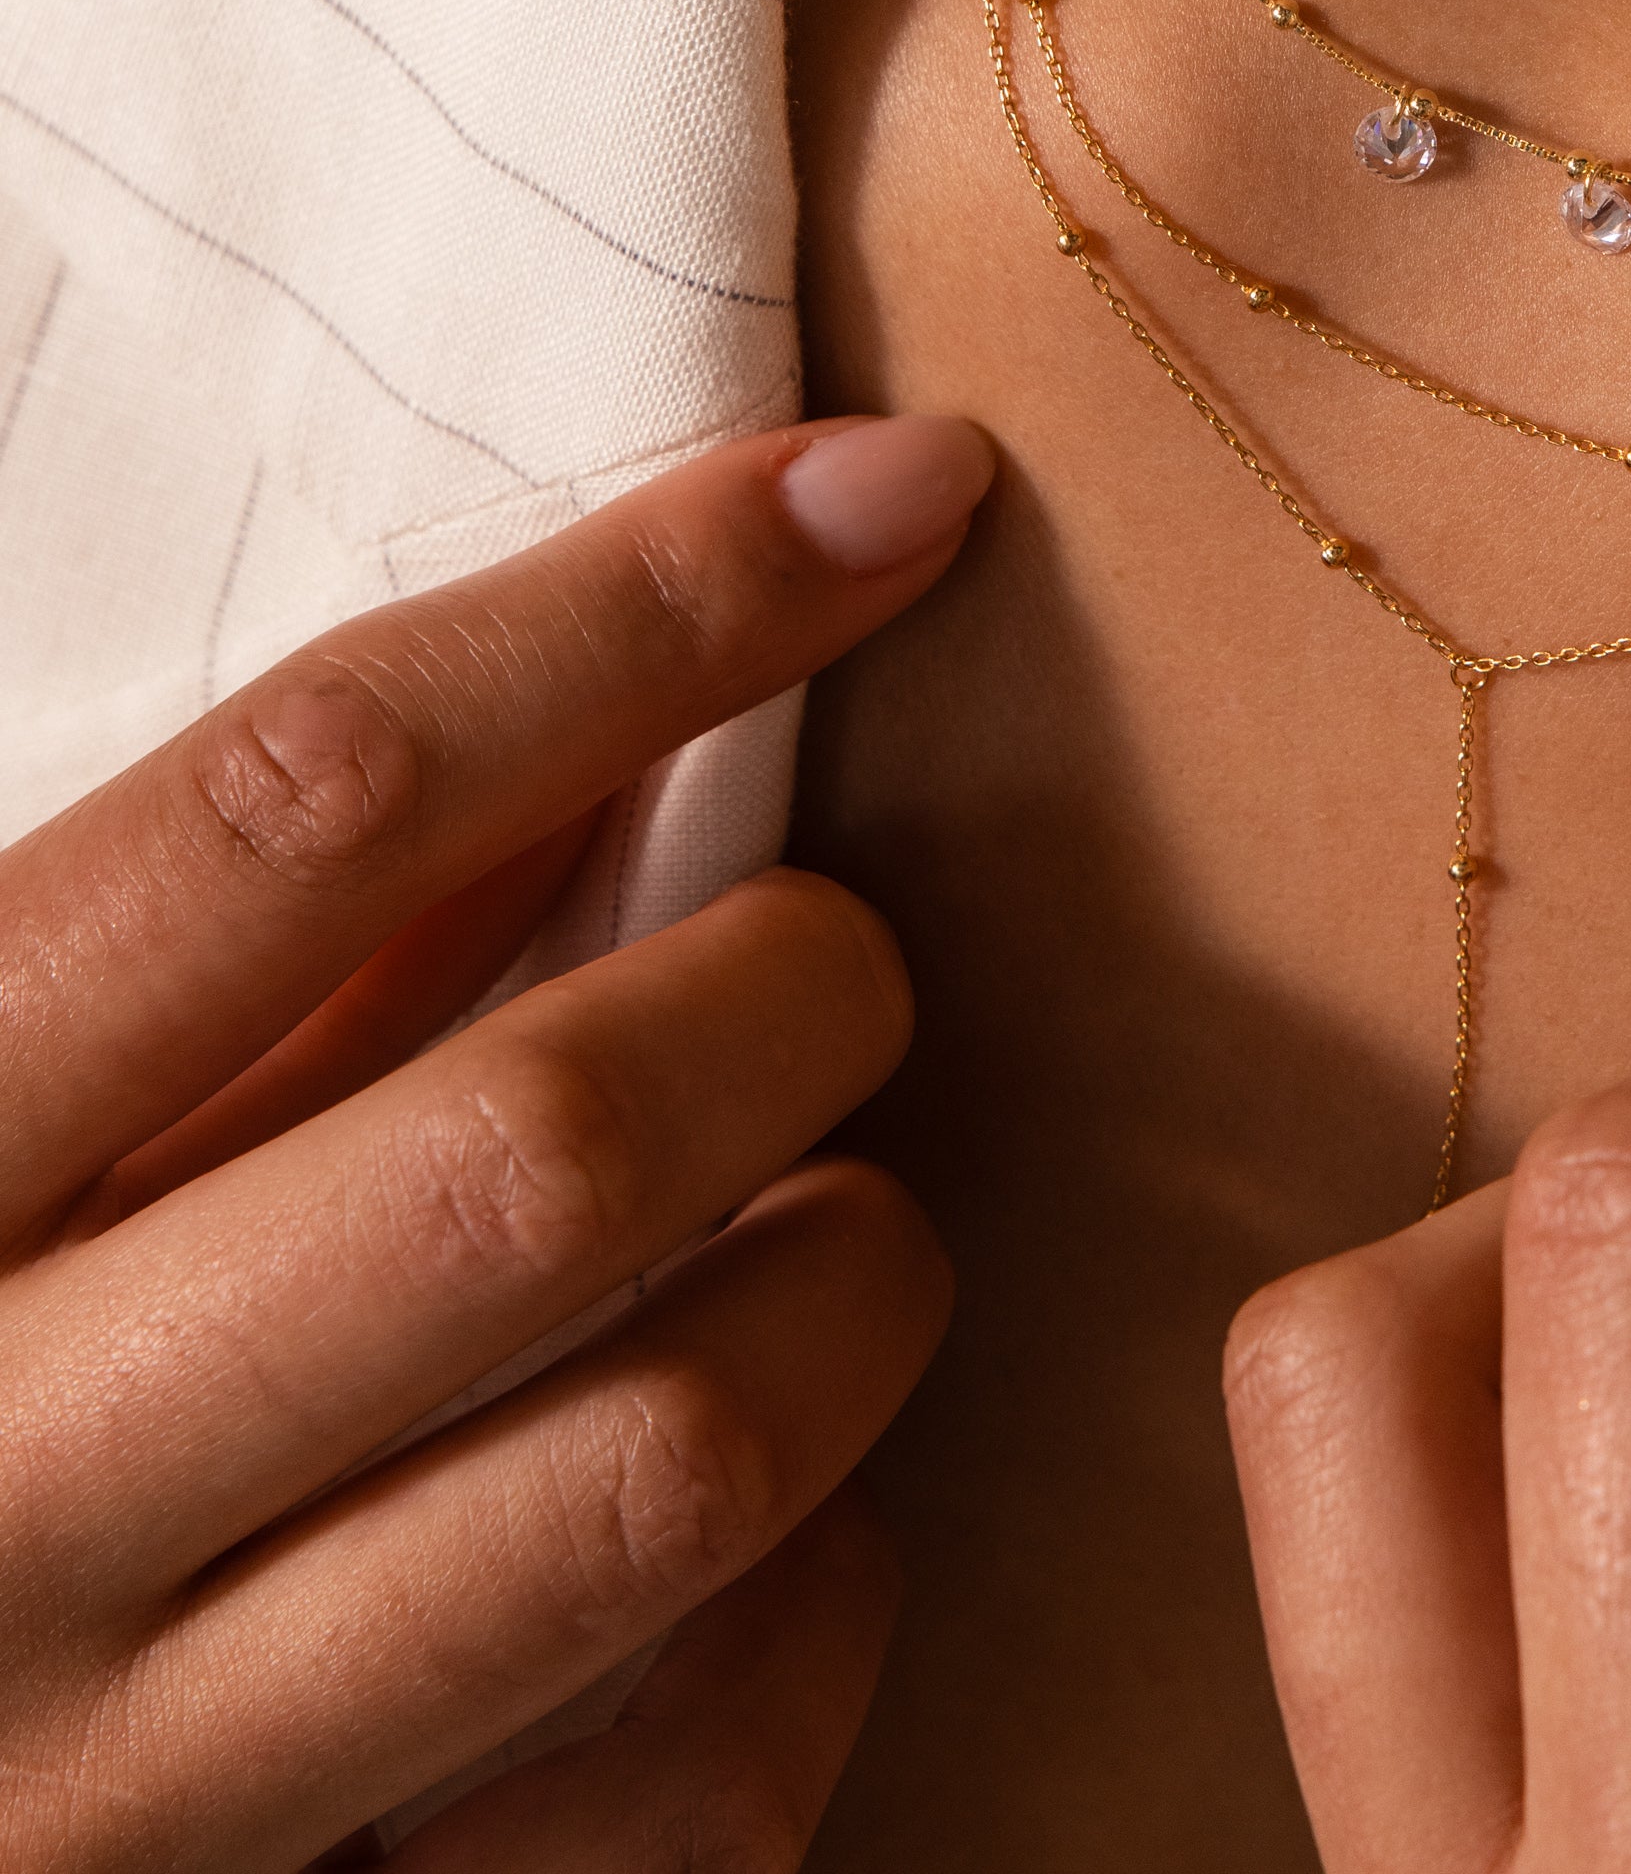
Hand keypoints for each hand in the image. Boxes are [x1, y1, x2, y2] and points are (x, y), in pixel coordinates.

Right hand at [0, 414, 988, 1872]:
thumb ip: (254, 940)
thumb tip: (638, 691)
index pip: (303, 807)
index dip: (639, 615)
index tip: (887, 498)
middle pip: (541, 1146)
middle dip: (797, 998)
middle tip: (832, 977)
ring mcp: (130, 1789)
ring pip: (677, 1457)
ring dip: (852, 1284)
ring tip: (827, 1230)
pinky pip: (698, 1771)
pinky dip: (820, 1608)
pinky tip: (787, 1525)